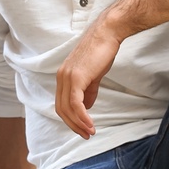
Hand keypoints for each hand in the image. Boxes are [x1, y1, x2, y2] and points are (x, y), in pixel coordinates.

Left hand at [55, 19, 122, 138]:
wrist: (107, 34)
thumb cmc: (101, 52)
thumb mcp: (93, 75)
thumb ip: (88, 91)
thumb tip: (86, 107)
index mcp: (63, 77)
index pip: (61, 103)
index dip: (70, 119)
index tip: (82, 128)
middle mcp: (61, 77)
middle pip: (61, 109)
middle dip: (73, 125)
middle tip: (86, 135)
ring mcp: (66, 77)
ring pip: (67, 108)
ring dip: (79, 123)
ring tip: (90, 132)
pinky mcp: (76, 77)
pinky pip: (75, 103)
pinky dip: (82, 116)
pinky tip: (90, 124)